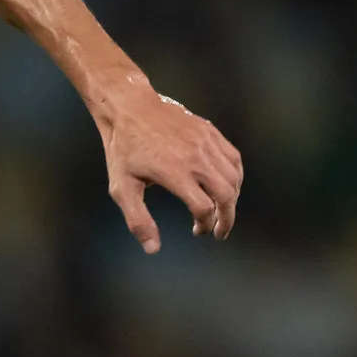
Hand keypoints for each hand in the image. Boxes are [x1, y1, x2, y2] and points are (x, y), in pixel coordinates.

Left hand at [98, 87, 242, 252]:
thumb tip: (153, 249)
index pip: (204, 207)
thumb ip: (138, 220)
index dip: (205, 225)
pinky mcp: (211, 132)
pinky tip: (226, 187)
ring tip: (222, 211)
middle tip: (219, 231)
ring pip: (234, 177)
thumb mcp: (122, 187)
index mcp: (174, 171)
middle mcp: (195, 157)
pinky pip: (234, 158)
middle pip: (227, 195)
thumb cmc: (124, 150)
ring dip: (232, 199)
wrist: (130, 108)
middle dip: (227, 218)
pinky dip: (235, 177)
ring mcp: (206, 142)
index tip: (198, 231)